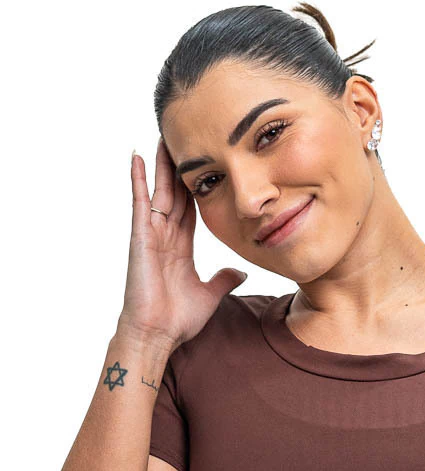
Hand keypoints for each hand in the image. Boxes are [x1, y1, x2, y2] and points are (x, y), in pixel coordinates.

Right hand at [120, 137, 247, 347]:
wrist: (158, 334)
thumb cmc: (177, 320)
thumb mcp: (210, 294)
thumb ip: (223, 279)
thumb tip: (241, 272)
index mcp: (180, 247)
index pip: (191, 208)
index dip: (196, 186)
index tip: (204, 165)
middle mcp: (165, 237)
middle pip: (175, 193)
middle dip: (180, 167)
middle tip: (184, 138)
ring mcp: (151, 235)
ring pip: (159, 191)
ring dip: (161, 164)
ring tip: (163, 136)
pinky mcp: (140, 237)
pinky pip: (140, 203)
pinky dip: (138, 180)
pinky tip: (138, 157)